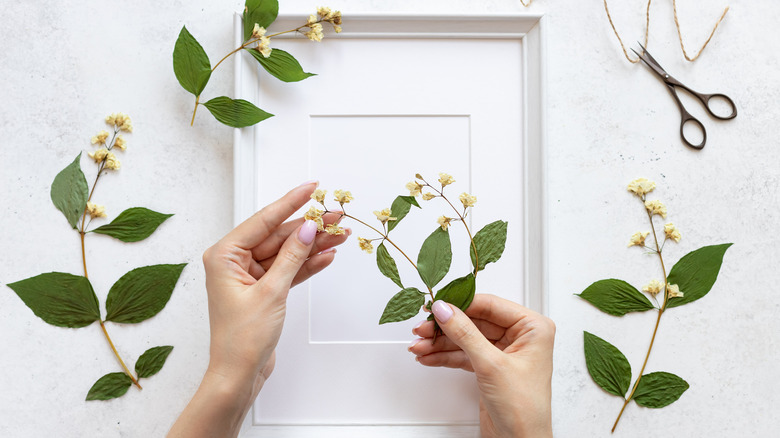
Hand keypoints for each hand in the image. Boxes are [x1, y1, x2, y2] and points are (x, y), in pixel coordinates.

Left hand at [169, 182, 348, 437]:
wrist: (239, 375)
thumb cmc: (242, 338)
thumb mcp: (271, 292)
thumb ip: (292, 256)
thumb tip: (307, 228)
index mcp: (224, 255)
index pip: (264, 220)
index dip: (291, 202)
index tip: (312, 186)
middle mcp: (234, 261)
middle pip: (278, 235)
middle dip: (309, 227)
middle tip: (337, 216)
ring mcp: (249, 276)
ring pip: (287, 252)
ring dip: (313, 245)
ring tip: (341, 234)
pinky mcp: (263, 290)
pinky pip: (289, 270)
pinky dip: (308, 264)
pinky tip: (328, 255)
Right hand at [409, 294, 554, 437]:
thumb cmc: (524, 409)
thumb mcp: (491, 365)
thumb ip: (465, 334)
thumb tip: (446, 310)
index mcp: (533, 328)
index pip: (491, 305)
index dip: (461, 304)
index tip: (437, 305)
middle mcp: (520, 337)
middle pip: (475, 321)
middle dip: (446, 327)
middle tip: (423, 327)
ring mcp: (504, 352)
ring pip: (466, 338)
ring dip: (441, 343)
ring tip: (419, 345)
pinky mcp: (490, 367)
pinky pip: (464, 354)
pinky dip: (445, 356)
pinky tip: (429, 356)